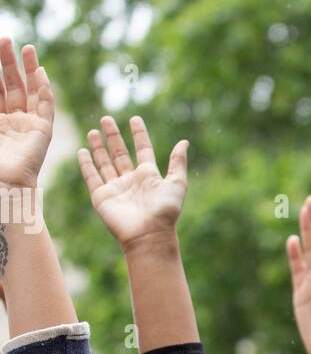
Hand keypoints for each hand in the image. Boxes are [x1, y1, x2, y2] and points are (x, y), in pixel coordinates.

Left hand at [0, 38, 53, 187]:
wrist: (3, 184)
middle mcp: (12, 120)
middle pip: (11, 84)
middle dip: (9, 62)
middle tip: (5, 39)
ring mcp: (28, 125)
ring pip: (29, 91)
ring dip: (29, 69)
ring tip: (27, 48)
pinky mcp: (42, 132)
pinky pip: (45, 106)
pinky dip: (44, 89)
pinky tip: (40, 72)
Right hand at [77, 115, 188, 247]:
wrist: (149, 234)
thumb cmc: (165, 211)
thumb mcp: (177, 183)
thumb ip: (178, 162)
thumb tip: (184, 141)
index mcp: (149, 176)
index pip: (142, 149)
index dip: (139, 134)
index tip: (135, 118)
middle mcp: (131, 180)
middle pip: (119, 153)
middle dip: (113, 136)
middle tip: (106, 118)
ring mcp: (115, 188)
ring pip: (104, 163)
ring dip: (98, 147)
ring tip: (93, 130)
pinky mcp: (101, 197)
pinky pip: (92, 177)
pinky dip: (86, 164)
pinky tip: (82, 151)